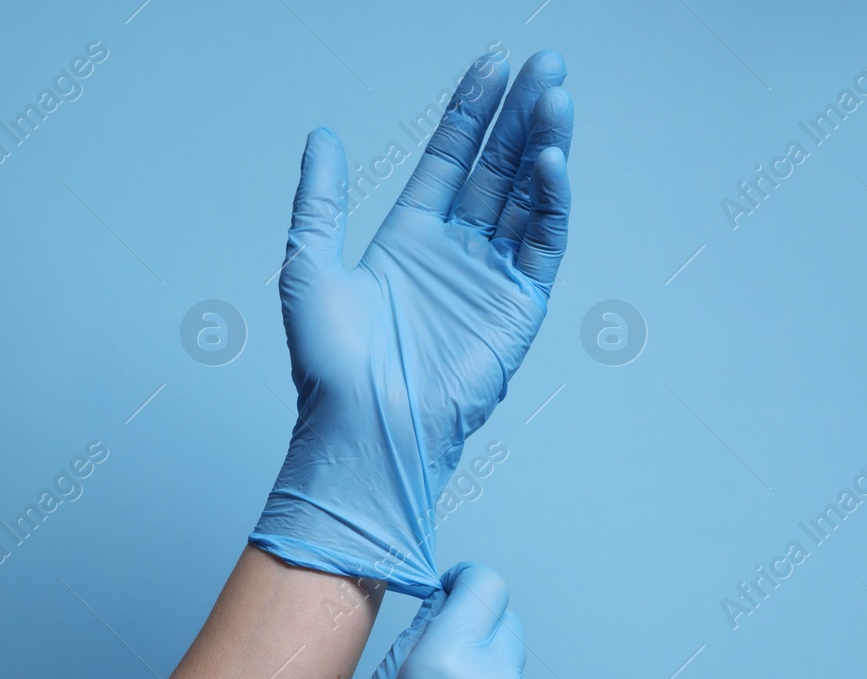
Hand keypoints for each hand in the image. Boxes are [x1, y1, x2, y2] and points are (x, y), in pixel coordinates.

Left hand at [250, 50, 573, 595]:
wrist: (361, 426)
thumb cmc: (330, 365)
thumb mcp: (309, 265)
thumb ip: (321, 199)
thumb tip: (322, 138)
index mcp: (410, 239)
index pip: (452, 159)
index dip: (472, 112)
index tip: (493, 65)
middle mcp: (456, 254)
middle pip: (499, 168)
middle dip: (522, 115)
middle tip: (546, 64)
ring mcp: (490, 279)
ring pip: (527, 197)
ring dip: (544, 145)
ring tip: (557, 94)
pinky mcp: (518, 308)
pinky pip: (541, 244)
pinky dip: (551, 202)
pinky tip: (550, 160)